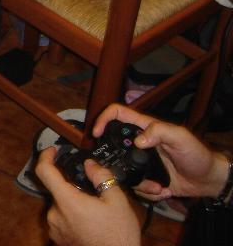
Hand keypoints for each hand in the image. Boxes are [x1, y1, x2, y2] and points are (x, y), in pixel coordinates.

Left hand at [36, 146, 139, 245]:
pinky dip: (72, 215)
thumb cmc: (117, 237)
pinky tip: (90, 222)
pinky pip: (61, 219)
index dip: (46, 156)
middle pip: (56, 189)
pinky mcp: (58, 238)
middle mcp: (55, 214)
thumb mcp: (117, 201)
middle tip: (92, 193)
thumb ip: (102, 177)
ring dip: (73, 202)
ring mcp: (55, 228)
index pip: (44, 171)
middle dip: (72, 187)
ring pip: (61, 204)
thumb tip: (90, 164)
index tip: (53, 150)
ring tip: (95, 211)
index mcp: (67, 201)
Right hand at [93, 104, 229, 200]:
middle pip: (113, 144)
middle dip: (113, 159)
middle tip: (117, 170)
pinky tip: (160, 190)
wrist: (208, 180)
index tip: (96, 134)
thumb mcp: (180, 137)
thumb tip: (138, 141)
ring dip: (136, 181)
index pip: (117, 114)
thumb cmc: (197, 154)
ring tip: (155, 187)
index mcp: (145, 127)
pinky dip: (146, 191)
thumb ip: (159, 132)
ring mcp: (141, 161)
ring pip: (123, 168)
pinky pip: (136, 184)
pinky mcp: (146, 177)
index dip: (103, 119)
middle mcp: (140, 143)